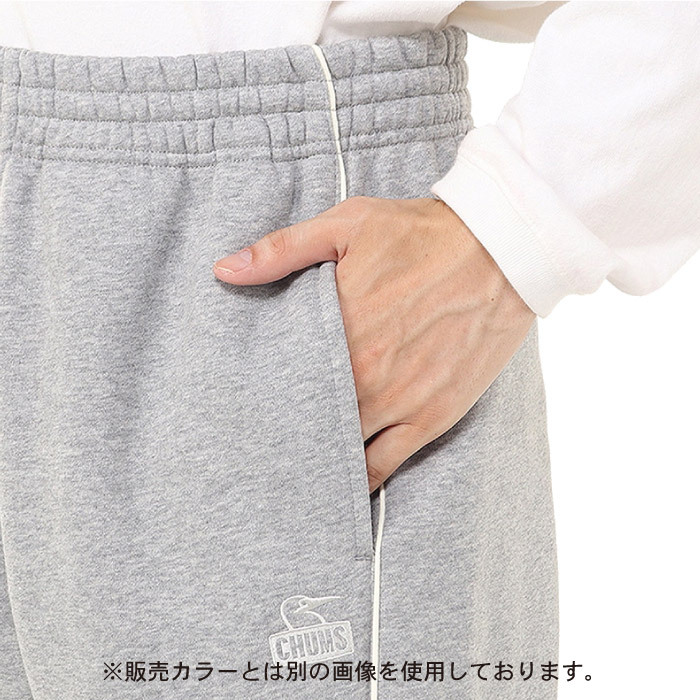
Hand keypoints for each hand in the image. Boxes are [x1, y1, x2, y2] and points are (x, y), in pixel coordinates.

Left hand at [213, 196, 534, 492]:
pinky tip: (343, 486)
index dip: (261, 399)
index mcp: (336, 329)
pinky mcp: (432, 416)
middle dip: (286, 433)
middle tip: (262, 446)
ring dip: (319, 460)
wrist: (500, 249)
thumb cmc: (421, 234)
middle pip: (308, 421)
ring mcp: (398, 402)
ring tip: (296, 472)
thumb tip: (224, 270)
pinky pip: (387, 464)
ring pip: (342, 451)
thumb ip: (282, 250)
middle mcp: (363, 375)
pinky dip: (362, 479)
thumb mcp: (346, 225)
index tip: (245, 407)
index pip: (281, 380)